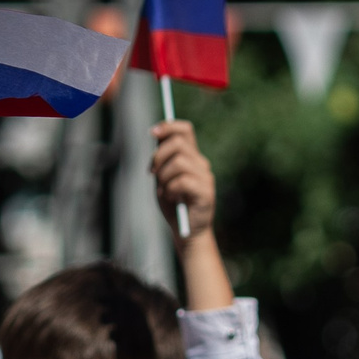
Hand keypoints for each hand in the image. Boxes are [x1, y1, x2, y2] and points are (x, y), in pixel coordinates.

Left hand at [151, 121, 215, 239]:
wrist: (187, 232)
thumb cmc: (173, 205)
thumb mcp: (163, 177)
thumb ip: (162, 158)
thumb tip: (157, 135)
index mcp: (192, 158)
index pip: (185, 130)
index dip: (168, 126)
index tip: (152, 132)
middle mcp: (201, 165)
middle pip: (178, 143)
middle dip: (158, 156)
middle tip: (152, 173)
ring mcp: (206, 178)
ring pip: (179, 161)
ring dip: (164, 176)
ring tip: (164, 190)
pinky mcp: (206, 193)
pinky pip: (182, 181)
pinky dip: (171, 189)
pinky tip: (172, 198)